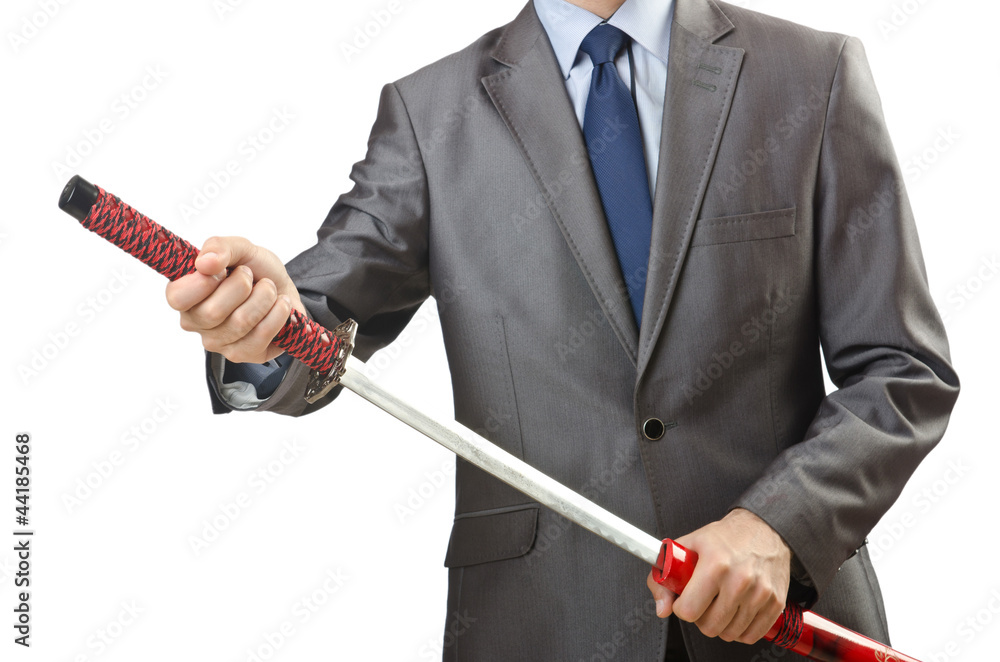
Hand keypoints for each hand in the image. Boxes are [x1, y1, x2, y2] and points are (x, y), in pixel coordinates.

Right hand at [165, 236, 305, 363]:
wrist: (283, 289)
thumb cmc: (255, 270)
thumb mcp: (239, 248)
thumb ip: (219, 247)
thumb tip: (204, 263)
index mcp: (185, 295)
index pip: (177, 298)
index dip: (203, 282)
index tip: (222, 270)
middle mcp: (196, 323)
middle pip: (213, 312)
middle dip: (242, 285)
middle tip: (251, 277)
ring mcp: (218, 342)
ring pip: (241, 322)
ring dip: (264, 297)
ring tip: (268, 288)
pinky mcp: (243, 355)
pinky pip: (261, 335)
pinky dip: (278, 313)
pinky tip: (279, 305)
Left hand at [646, 508, 790, 644]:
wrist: (763, 528)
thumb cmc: (724, 537)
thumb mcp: (687, 546)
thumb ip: (664, 578)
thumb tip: (662, 609)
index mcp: (715, 564)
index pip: (689, 610)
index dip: (681, 608)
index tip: (684, 600)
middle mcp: (740, 580)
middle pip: (709, 626)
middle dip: (700, 618)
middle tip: (703, 602)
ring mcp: (760, 593)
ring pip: (729, 634)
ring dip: (720, 624)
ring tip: (719, 604)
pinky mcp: (776, 603)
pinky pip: (751, 635)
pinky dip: (740, 630)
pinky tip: (735, 612)